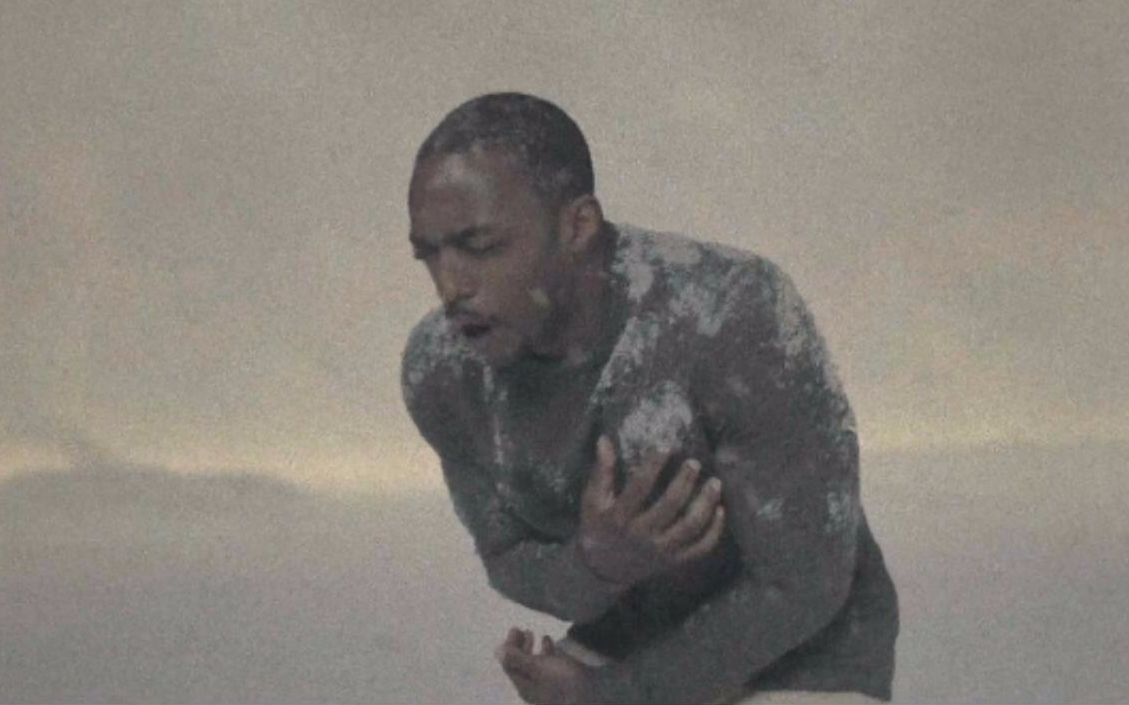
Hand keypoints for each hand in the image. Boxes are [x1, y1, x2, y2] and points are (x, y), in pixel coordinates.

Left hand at [496, 628, 597, 704]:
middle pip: (520, 664)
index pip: (509, 664)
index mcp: (523, 685)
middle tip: (523, 629)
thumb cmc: (562, 680)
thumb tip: (496, 651)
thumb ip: (517, 658)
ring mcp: (547, 684)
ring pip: (534, 664)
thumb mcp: (536, 667)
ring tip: (536, 634)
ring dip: (532, 648)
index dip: (509, 645)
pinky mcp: (561, 681)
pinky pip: (548, 664)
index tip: (515, 628)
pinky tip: (550, 641)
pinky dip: (546, 651)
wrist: (592, 695)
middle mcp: (532, 686)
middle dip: (519, 646)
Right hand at [576, 435, 725, 586]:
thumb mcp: (592, 501)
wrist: (603, 569)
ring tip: (715, 483)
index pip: (638, 488)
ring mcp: (660, 550)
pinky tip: (720, 510)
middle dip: (685, 482)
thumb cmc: (598, 526)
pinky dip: (713, 531)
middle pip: (669, 506)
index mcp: (619, 517)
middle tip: (694, 463)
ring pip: (689, 527)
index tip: (665, 447)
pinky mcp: (673, 561)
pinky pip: (699, 548)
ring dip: (705, 504)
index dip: (652, 466)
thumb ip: (601, 472)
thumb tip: (604, 440)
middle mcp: (641, 535)